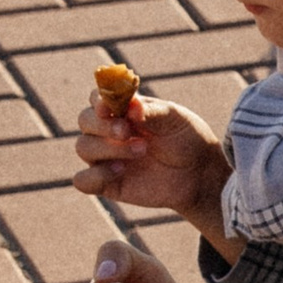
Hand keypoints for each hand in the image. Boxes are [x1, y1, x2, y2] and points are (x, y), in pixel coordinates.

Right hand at [72, 90, 228, 238]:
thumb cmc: (186, 139)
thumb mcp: (175, 120)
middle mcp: (107, 131)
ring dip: (109, 148)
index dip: (99, 100)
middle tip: (127, 131)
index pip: (97, 98)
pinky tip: (120, 171)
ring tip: (141, 150)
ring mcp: (105, 157)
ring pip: (83, 147)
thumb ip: (152, 112)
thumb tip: (130, 106)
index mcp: (121, 109)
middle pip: (85, 120)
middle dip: (103, 125)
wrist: (199, 174)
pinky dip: (95, 176)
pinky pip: (83, 181)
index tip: (110, 105)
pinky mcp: (106, 183)